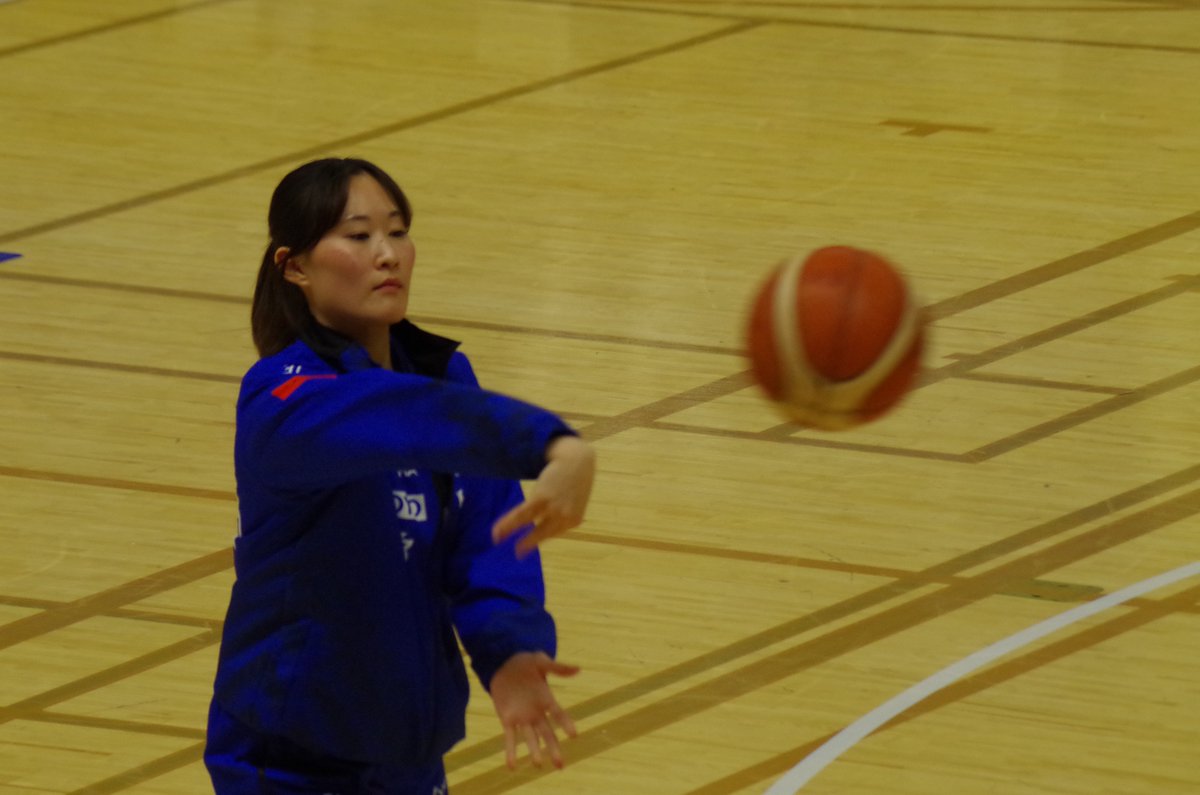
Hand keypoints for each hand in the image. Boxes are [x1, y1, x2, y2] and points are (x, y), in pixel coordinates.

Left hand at [489, 651, 579, 769]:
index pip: (559, 714)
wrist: (503, 664)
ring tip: (538, 765)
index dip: (566, 724)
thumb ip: (557, 667)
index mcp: (547, 699)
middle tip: (560, 766)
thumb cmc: (525, 662)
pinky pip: (510, 738)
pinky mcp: (508, 720)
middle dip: (553, 749)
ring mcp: (523, 718)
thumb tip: (578, 669)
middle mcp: (537, 713)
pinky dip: (510, 751)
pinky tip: (511, 766)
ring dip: (534, 751)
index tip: (574, 735)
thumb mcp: (540, 661)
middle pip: (547, 734)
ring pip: (530, 738)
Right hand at [492, 435, 594, 556]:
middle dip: (526, 543)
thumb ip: (563, 512)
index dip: (537, 540)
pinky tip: (498, 530)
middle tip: (516, 553)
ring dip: (509, 531)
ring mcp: (554, 508)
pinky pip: (521, 515)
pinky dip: (507, 523)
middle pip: (540, 533)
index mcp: (573, 520)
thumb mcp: (574, 499)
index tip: (526, 548)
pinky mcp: (542, 498)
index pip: (552, 533)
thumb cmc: (576, 477)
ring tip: (496, 537)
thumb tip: (547, 519)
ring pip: (527, 523)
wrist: (577, 459)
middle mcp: (565, 518)